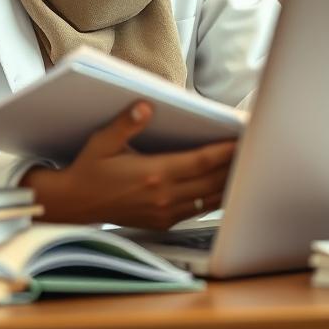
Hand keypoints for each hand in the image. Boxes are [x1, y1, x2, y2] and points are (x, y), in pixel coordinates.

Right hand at [20, 101, 235, 229]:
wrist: (73, 205)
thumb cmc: (88, 169)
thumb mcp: (102, 141)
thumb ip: (125, 124)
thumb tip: (145, 106)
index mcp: (153, 174)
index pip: (200, 162)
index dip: (225, 151)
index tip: (244, 139)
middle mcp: (163, 196)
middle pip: (212, 181)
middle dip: (235, 166)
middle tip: (256, 150)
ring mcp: (164, 212)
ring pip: (209, 199)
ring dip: (229, 183)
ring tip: (247, 167)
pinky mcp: (162, 221)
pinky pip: (197, 210)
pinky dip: (215, 198)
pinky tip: (224, 186)